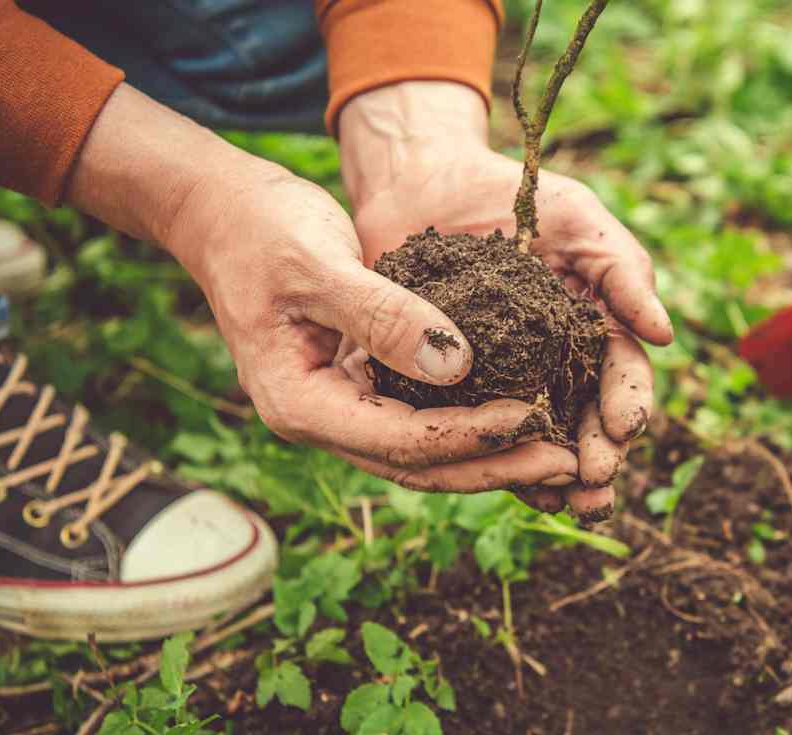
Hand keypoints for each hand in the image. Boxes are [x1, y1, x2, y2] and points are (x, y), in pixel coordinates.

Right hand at [69, 85, 578, 492]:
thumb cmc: (261, 230)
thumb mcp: (318, 263)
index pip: (399, 440)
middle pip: (420, 465)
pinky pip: (424, 419)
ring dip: (492, 455)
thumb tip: (459, 366)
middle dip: (496, 466)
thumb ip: (382, 314)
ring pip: (426, 452)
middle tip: (568, 460)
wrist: (224, 212)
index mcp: (300, 403)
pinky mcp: (363, 385)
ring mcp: (342, 407)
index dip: (470, 436)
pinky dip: (473, 422)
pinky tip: (525, 414)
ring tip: (561, 451)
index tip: (534, 418)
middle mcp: (321, 419)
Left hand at [337, 82, 673, 519]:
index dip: (629, 405)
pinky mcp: (457, 388)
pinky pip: (481, 432)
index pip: (624, 376)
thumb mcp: (579, 220)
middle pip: (590, 422)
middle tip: (595, 484)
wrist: (426, 182)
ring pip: (542, 439)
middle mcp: (560, 362)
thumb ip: (623, 273)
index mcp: (597, 326)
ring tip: (567, 505)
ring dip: (558, 477)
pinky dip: (498, 462)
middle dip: (600, 457)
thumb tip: (665, 334)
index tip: (624, 429)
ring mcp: (510, 379)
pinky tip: (507, 488)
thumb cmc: (514, 194)